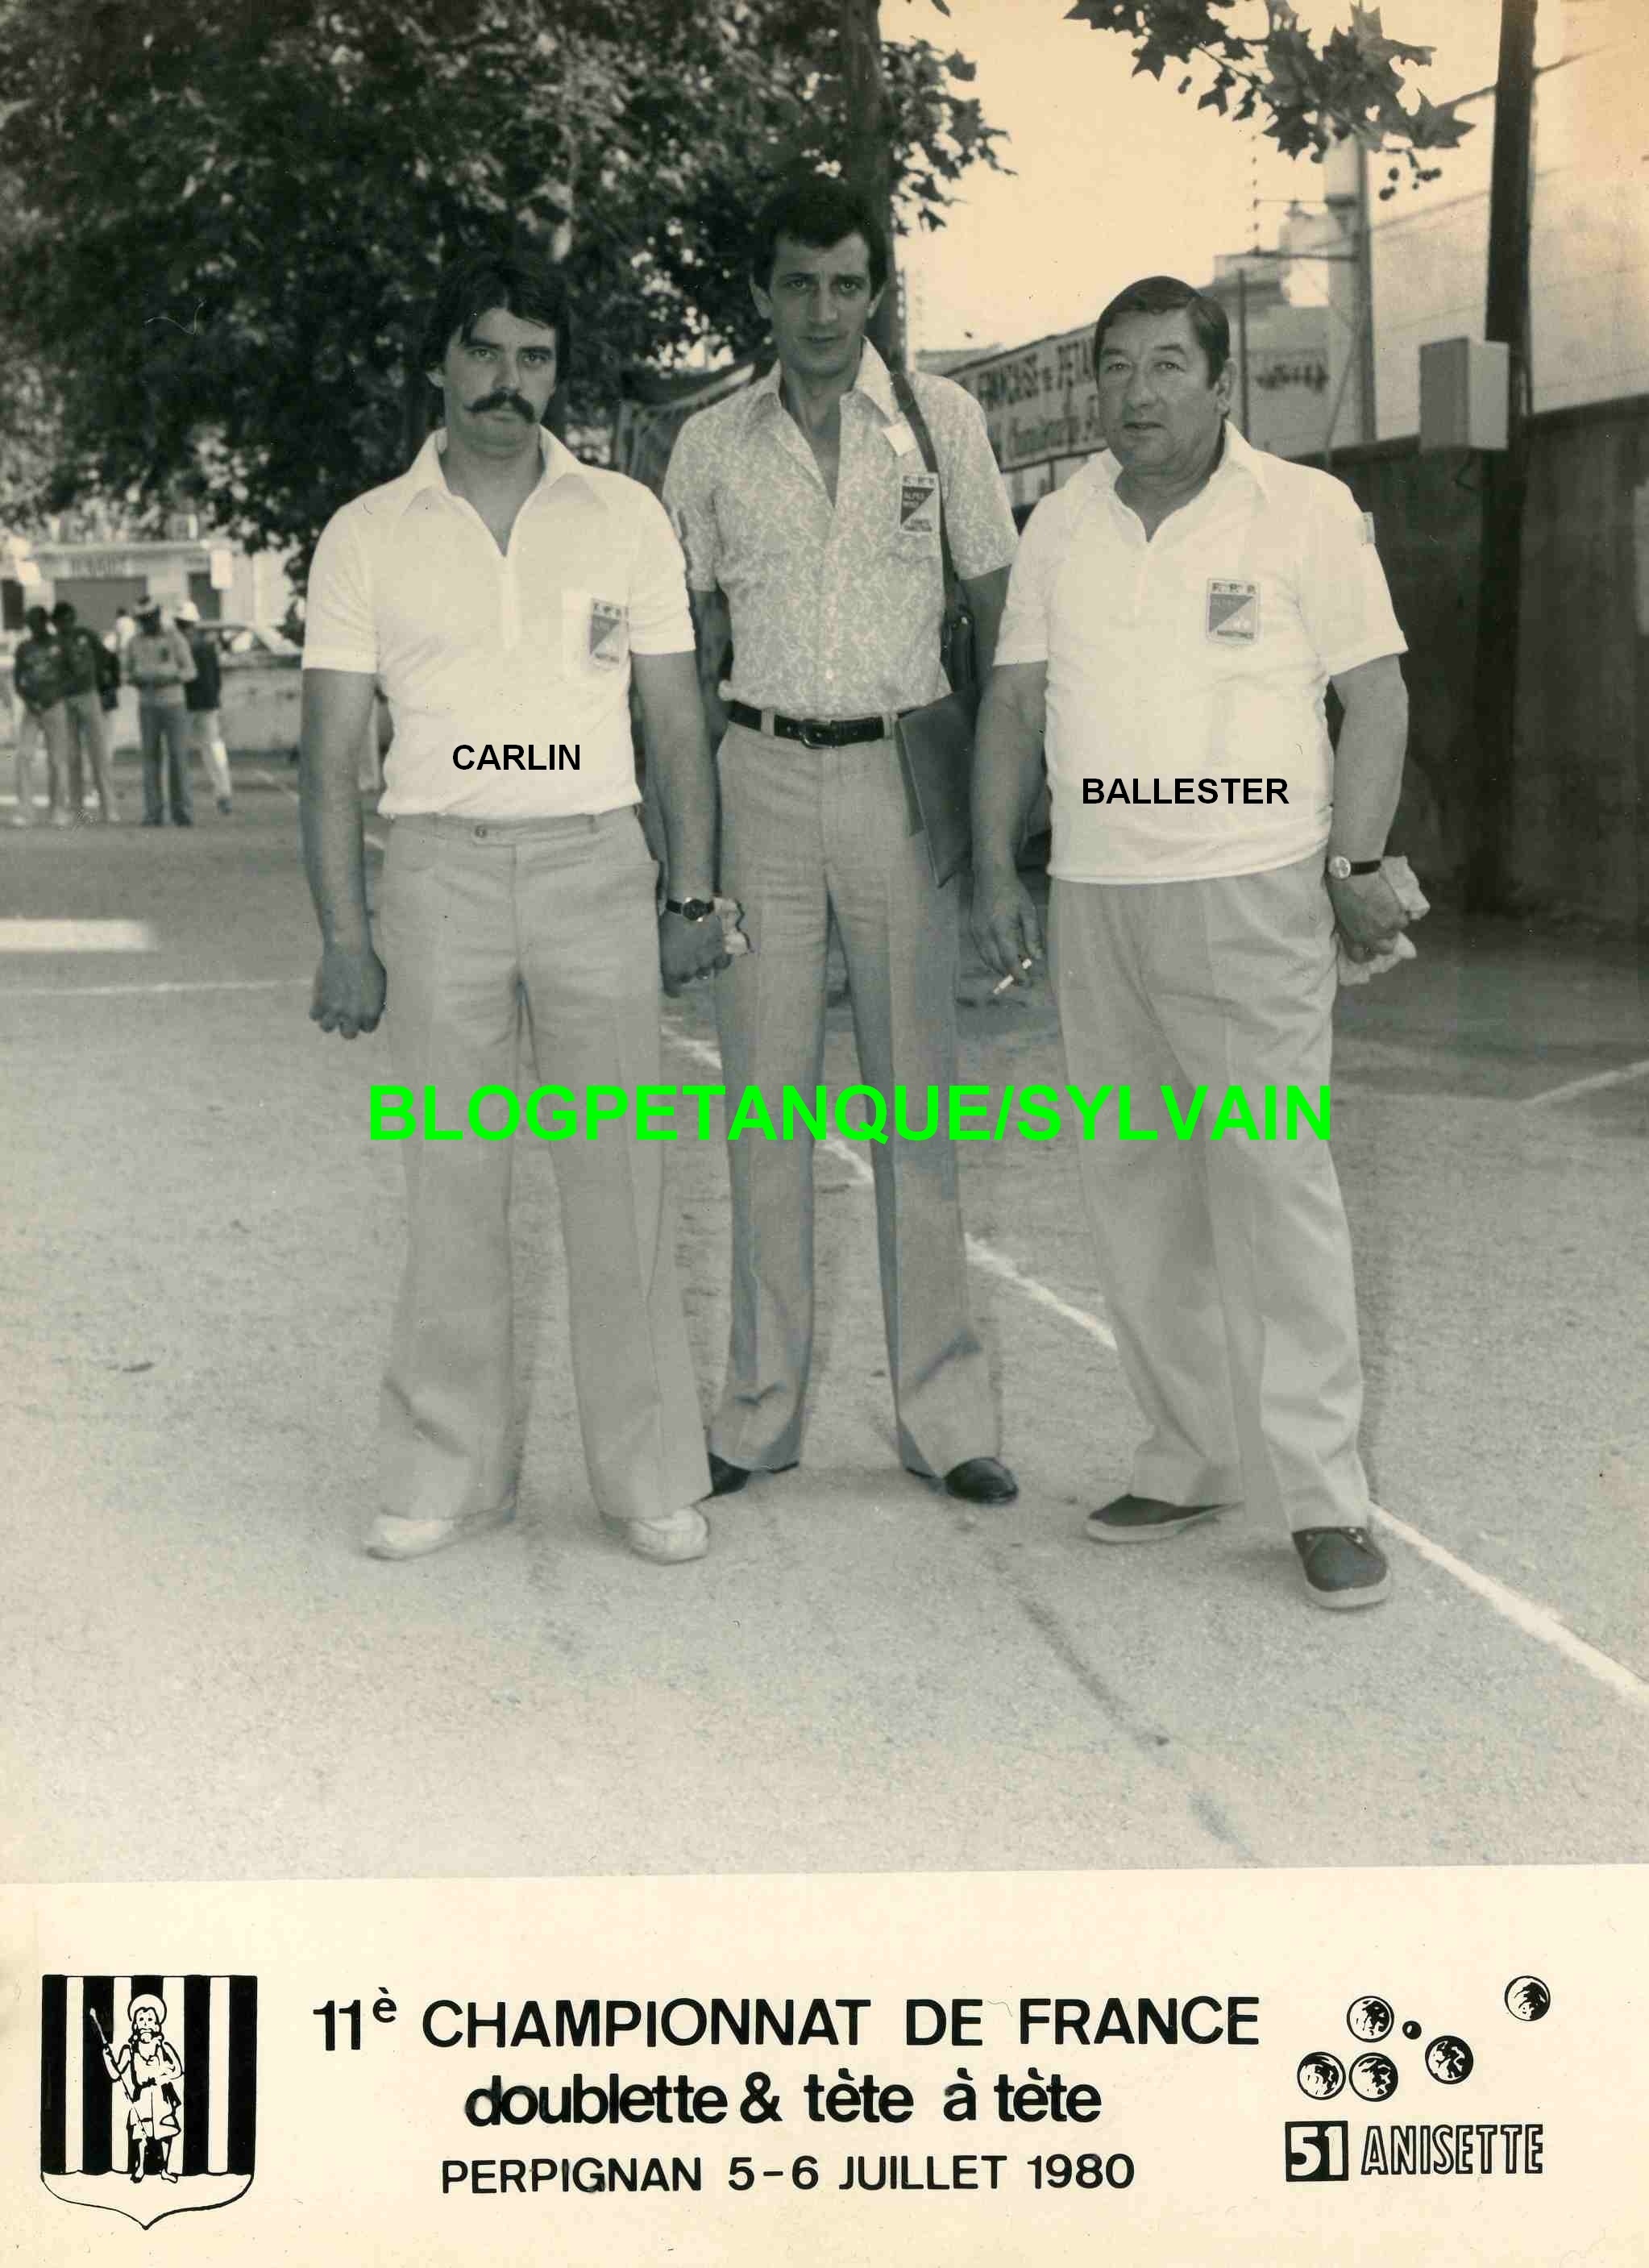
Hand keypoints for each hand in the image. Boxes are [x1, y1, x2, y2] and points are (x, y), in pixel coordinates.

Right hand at [310, 941, 384, 1037]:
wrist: (348, 948)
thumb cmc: (367, 961)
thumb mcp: (379, 982)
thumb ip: (375, 1001)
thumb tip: (372, 1012)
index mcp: (372, 1012)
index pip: (367, 1028)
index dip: (362, 1019)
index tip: (358, 1009)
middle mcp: (354, 1015)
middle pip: (348, 1034)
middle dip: (346, 1025)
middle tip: (343, 1014)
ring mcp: (335, 1010)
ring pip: (327, 1027)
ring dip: (328, 1019)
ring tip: (329, 1008)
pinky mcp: (320, 1001)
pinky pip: (314, 1015)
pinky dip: (316, 1009)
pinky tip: (320, 999)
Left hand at [659, 908, 730, 995]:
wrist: (691, 910)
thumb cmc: (669, 922)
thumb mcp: (658, 941)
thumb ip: (662, 955)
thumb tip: (664, 961)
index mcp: (672, 969)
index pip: (672, 989)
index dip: (672, 990)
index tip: (674, 990)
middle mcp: (689, 970)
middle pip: (687, 977)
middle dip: (685, 972)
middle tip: (684, 962)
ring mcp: (705, 962)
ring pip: (704, 972)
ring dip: (701, 966)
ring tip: (699, 957)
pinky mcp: (719, 952)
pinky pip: (721, 964)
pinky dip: (718, 963)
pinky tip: (716, 958)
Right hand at [970, 864, 1044, 984]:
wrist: (990, 876)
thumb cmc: (1013, 892)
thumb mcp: (1028, 912)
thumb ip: (1033, 936)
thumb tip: (1037, 958)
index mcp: (1001, 929)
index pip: (1008, 959)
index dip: (1017, 974)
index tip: (1027, 982)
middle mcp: (985, 933)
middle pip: (995, 963)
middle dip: (1008, 974)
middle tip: (1022, 978)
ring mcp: (976, 932)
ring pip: (986, 959)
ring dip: (999, 967)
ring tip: (1014, 968)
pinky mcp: (972, 929)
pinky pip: (981, 951)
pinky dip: (991, 958)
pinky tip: (1002, 956)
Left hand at [1326, 868, 1408, 960]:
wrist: (1355, 876)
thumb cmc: (1342, 891)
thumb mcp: (1341, 915)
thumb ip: (1351, 928)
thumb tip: (1358, 930)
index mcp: (1351, 937)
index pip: (1359, 957)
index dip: (1366, 955)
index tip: (1370, 951)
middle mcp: (1369, 937)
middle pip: (1385, 950)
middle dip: (1386, 943)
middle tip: (1386, 933)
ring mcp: (1384, 929)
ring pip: (1395, 934)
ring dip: (1393, 926)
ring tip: (1388, 913)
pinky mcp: (1395, 918)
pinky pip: (1403, 922)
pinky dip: (1401, 915)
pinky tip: (1394, 906)